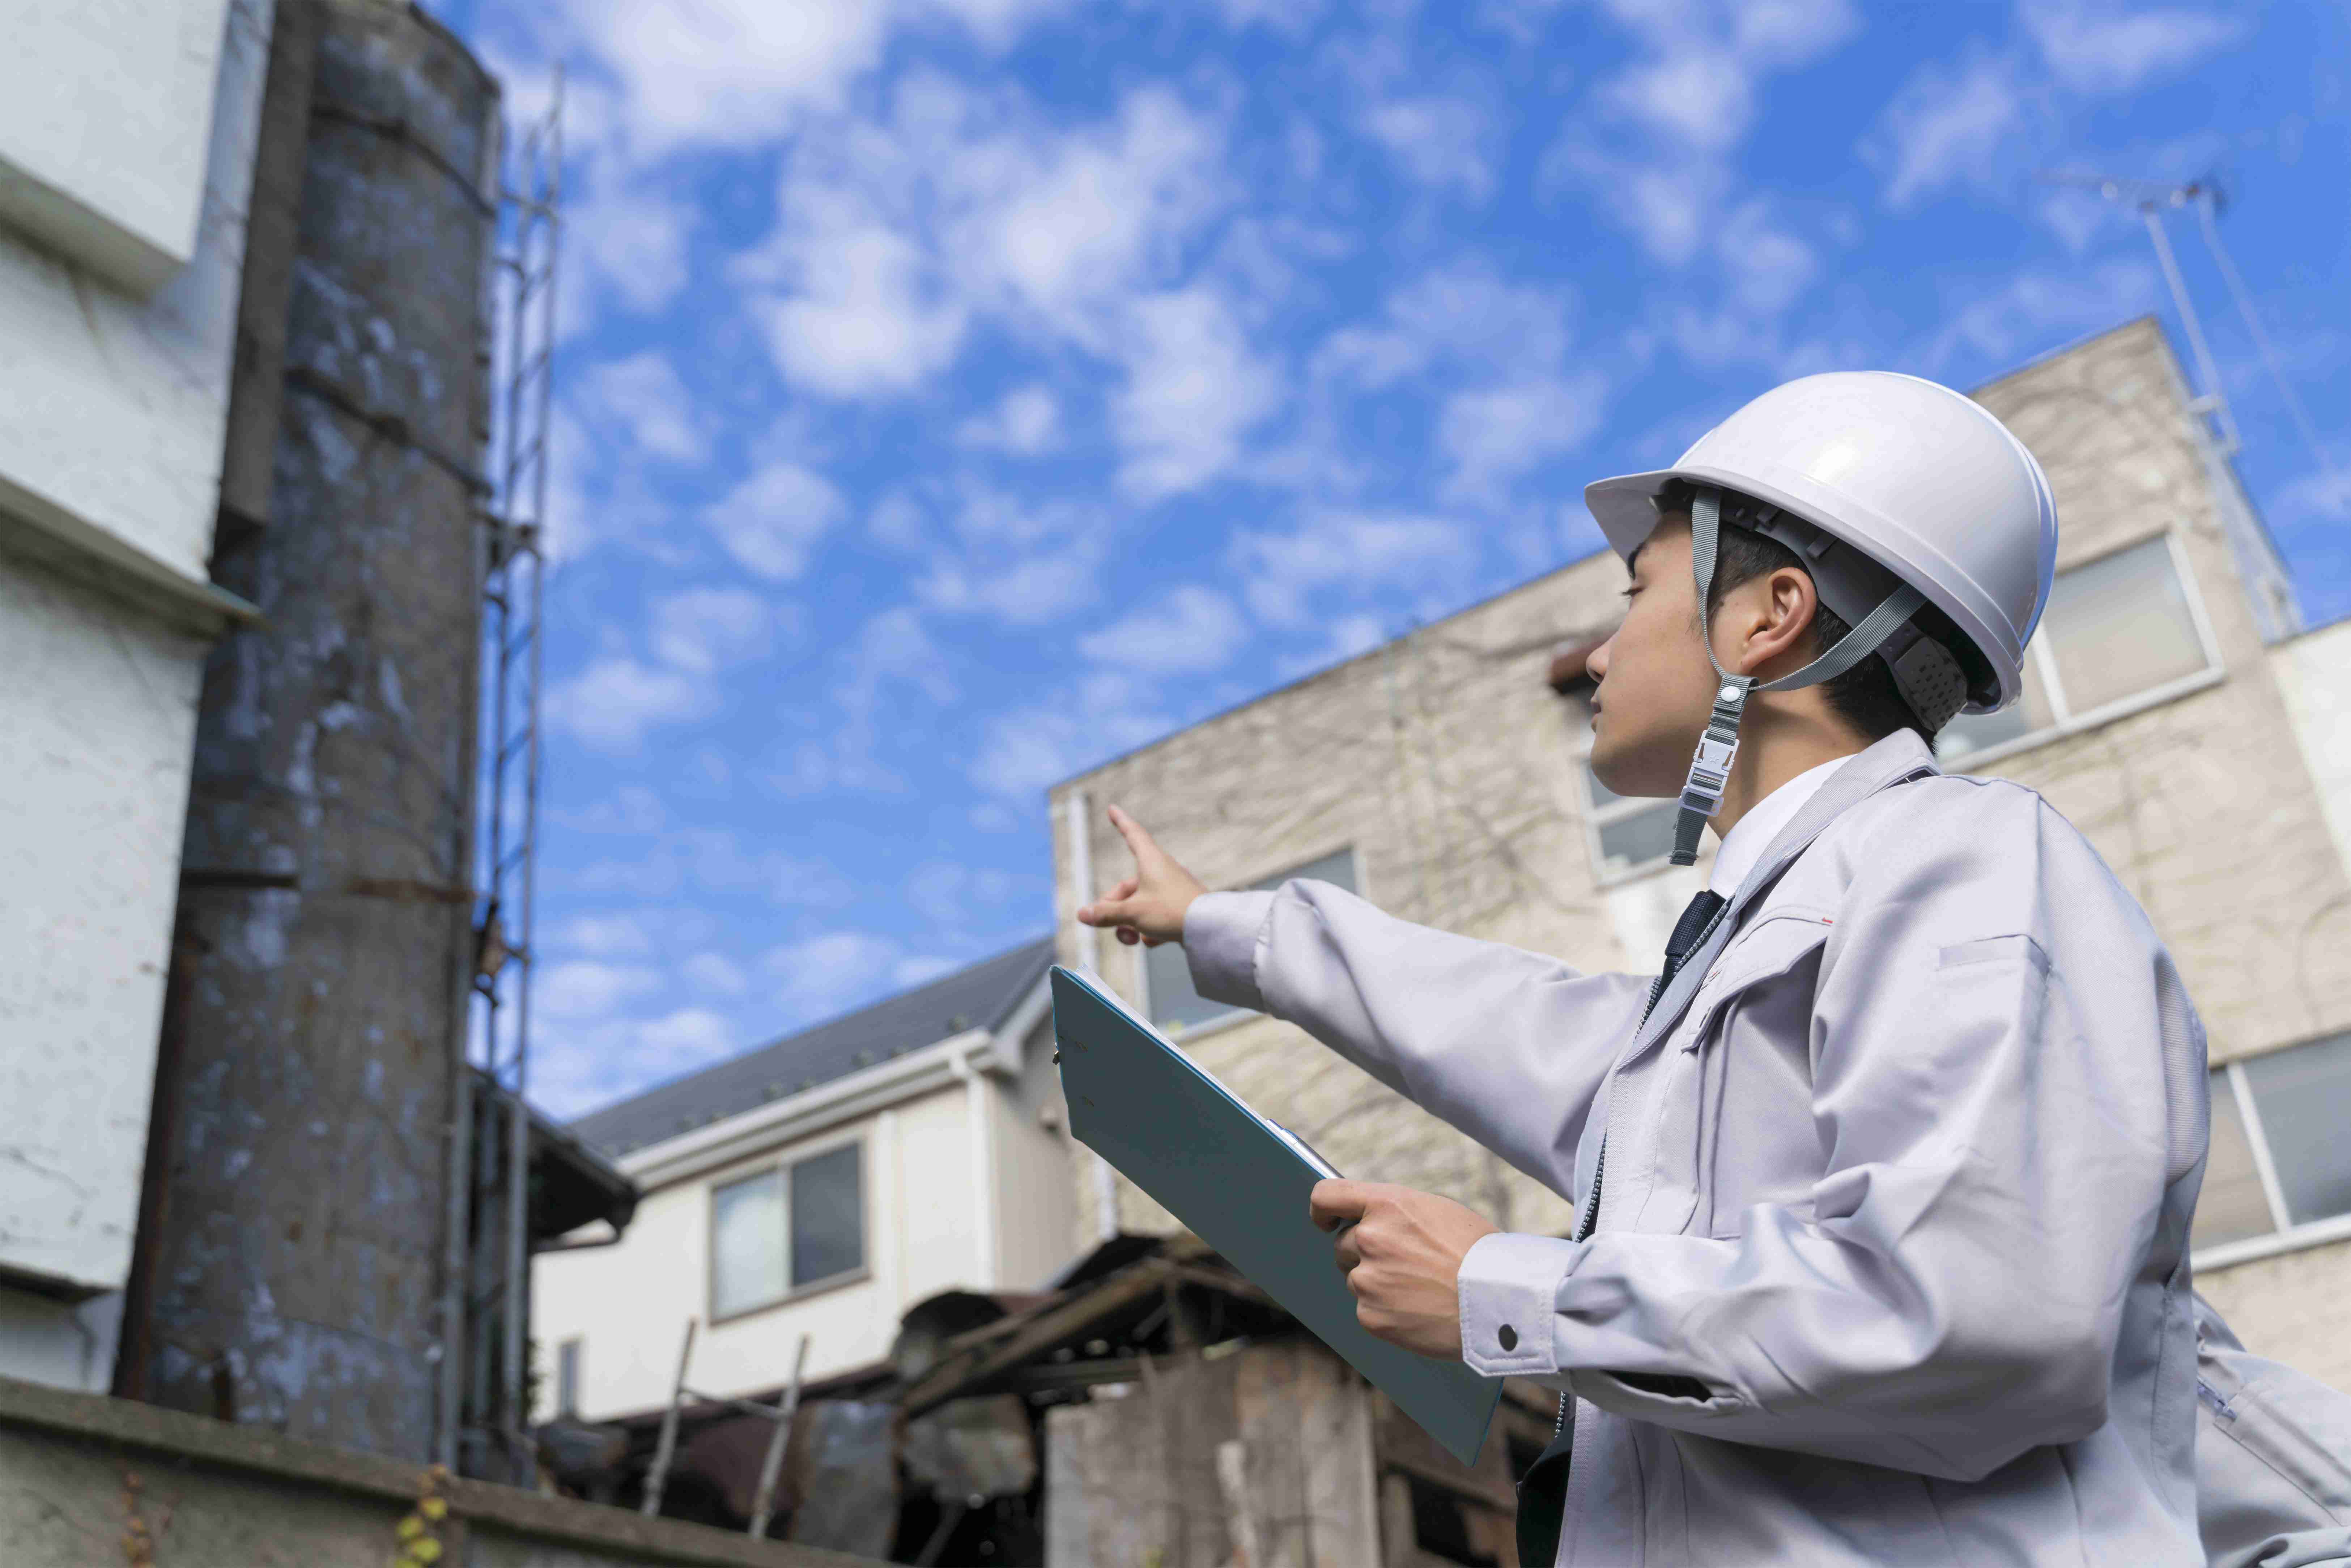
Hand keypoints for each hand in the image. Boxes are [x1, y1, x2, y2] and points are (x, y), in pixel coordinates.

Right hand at [1075, 805, 1208, 947]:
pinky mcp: (1180, 906)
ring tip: (1135, 939)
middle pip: (1127, 886)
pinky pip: (1156, 916)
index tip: (1112, 808)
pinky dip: (1150, 929)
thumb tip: (1082, 914)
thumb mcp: (1133, 913)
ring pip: (1140, 904)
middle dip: (1115, 910)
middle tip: (1113, 928)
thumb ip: (1106, 914)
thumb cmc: (1172, 912)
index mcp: (1151, 860)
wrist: (1210, 928)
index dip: (1120, 822)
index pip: (1132, 834)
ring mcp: (1172, 889)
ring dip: (1131, 924)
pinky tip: (1156, 941)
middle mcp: (1162, 871)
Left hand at [1310, 1179, 1500, 1359]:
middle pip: (1344, 1244)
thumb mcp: (1437, 1213)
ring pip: (1357, 1279)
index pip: (1327, 1195)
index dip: (1322, 1210)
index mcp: (1386, 1205)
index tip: (1325, 1221)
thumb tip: (1367, 1222)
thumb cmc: (1478, 1254)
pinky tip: (1418, 1311)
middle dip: (1364, 1253)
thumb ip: (1395, 1215)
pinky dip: (1387, 1312)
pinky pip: (1367, 1310)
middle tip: (1404, 1265)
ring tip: (1420, 1290)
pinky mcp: (1371, 1316)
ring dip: (1378, 1283)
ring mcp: (1368, 1279)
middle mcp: (1369, 1238)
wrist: (1499, 1301)